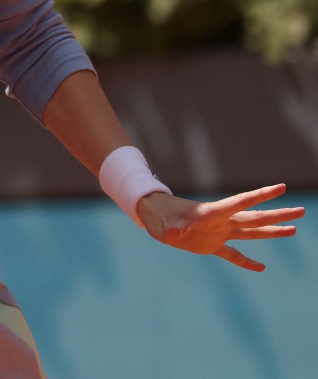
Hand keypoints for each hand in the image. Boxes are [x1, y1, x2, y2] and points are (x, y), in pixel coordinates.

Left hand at [136, 184, 304, 271]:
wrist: (154, 216)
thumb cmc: (158, 215)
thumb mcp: (163, 222)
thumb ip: (171, 228)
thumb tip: (172, 236)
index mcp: (212, 212)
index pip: (241, 202)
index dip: (261, 195)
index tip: (281, 187)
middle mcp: (220, 221)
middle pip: (255, 217)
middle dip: (278, 214)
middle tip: (301, 211)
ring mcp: (218, 233)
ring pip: (251, 232)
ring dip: (272, 231)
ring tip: (294, 229)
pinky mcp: (211, 245)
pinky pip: (233, 254)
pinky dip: (246, 262)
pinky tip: (262, 268)